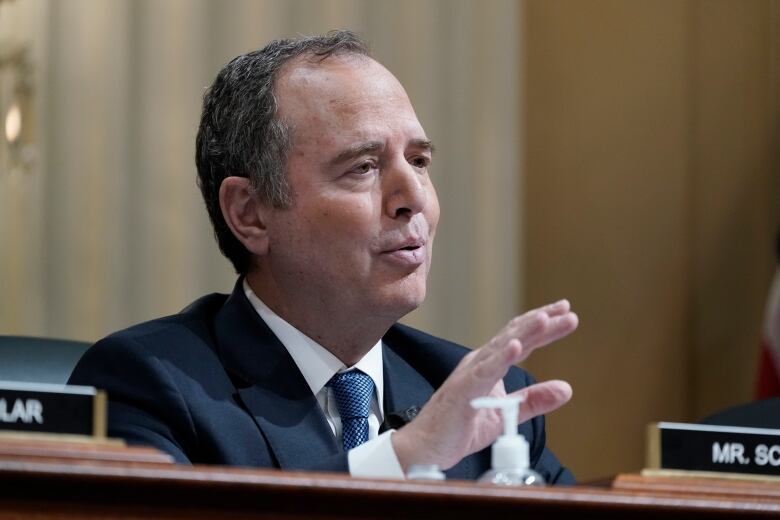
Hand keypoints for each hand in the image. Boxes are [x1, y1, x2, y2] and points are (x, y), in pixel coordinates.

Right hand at [391, 299, 577, 470]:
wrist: (426, 448)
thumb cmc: (459, 429)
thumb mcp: (506, 414)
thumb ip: (534, 400)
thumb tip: (567, 388)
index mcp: (488, 365)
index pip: (519, 339)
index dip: (542, 326)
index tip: (565, 313)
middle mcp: (479, 362)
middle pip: (514, 335)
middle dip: (542, 321)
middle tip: (567, 308)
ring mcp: (470, 373)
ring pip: (501, 347)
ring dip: (525, 332)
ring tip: (546, 318)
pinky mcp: (463, 389)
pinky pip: (485, 371)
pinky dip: (502, 357)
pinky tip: (517, 346)